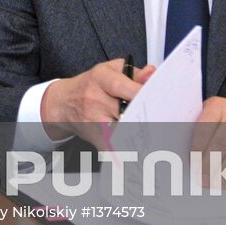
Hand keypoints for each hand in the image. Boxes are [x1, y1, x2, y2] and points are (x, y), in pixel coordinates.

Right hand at [40, 60, 155, 145]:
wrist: (64, 102)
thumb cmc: (90, 85)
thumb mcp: (109, 70)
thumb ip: (133, 73)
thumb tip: (151, 74)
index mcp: (101, 79)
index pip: (122, 86)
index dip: (141, 93)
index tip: (157, 99)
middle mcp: (95, 98)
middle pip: (124, 111)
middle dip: (144, 115)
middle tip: (162, 119)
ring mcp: (93, 119)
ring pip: (120, 130)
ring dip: (138, 134)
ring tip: (154, 136)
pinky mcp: (94, 136)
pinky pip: (113, 148)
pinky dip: (126, 152)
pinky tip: (140, 154)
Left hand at [190, 98, 225, 185]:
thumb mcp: (214, 112)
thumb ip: (202, 127)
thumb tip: (186, 152)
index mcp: (218, 106)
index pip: (205, 128)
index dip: (198, 149)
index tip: (192, 164)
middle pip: (221, 143)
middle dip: (209, 164)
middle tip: (201, 179)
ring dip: (223, 173)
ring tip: (213, 184)